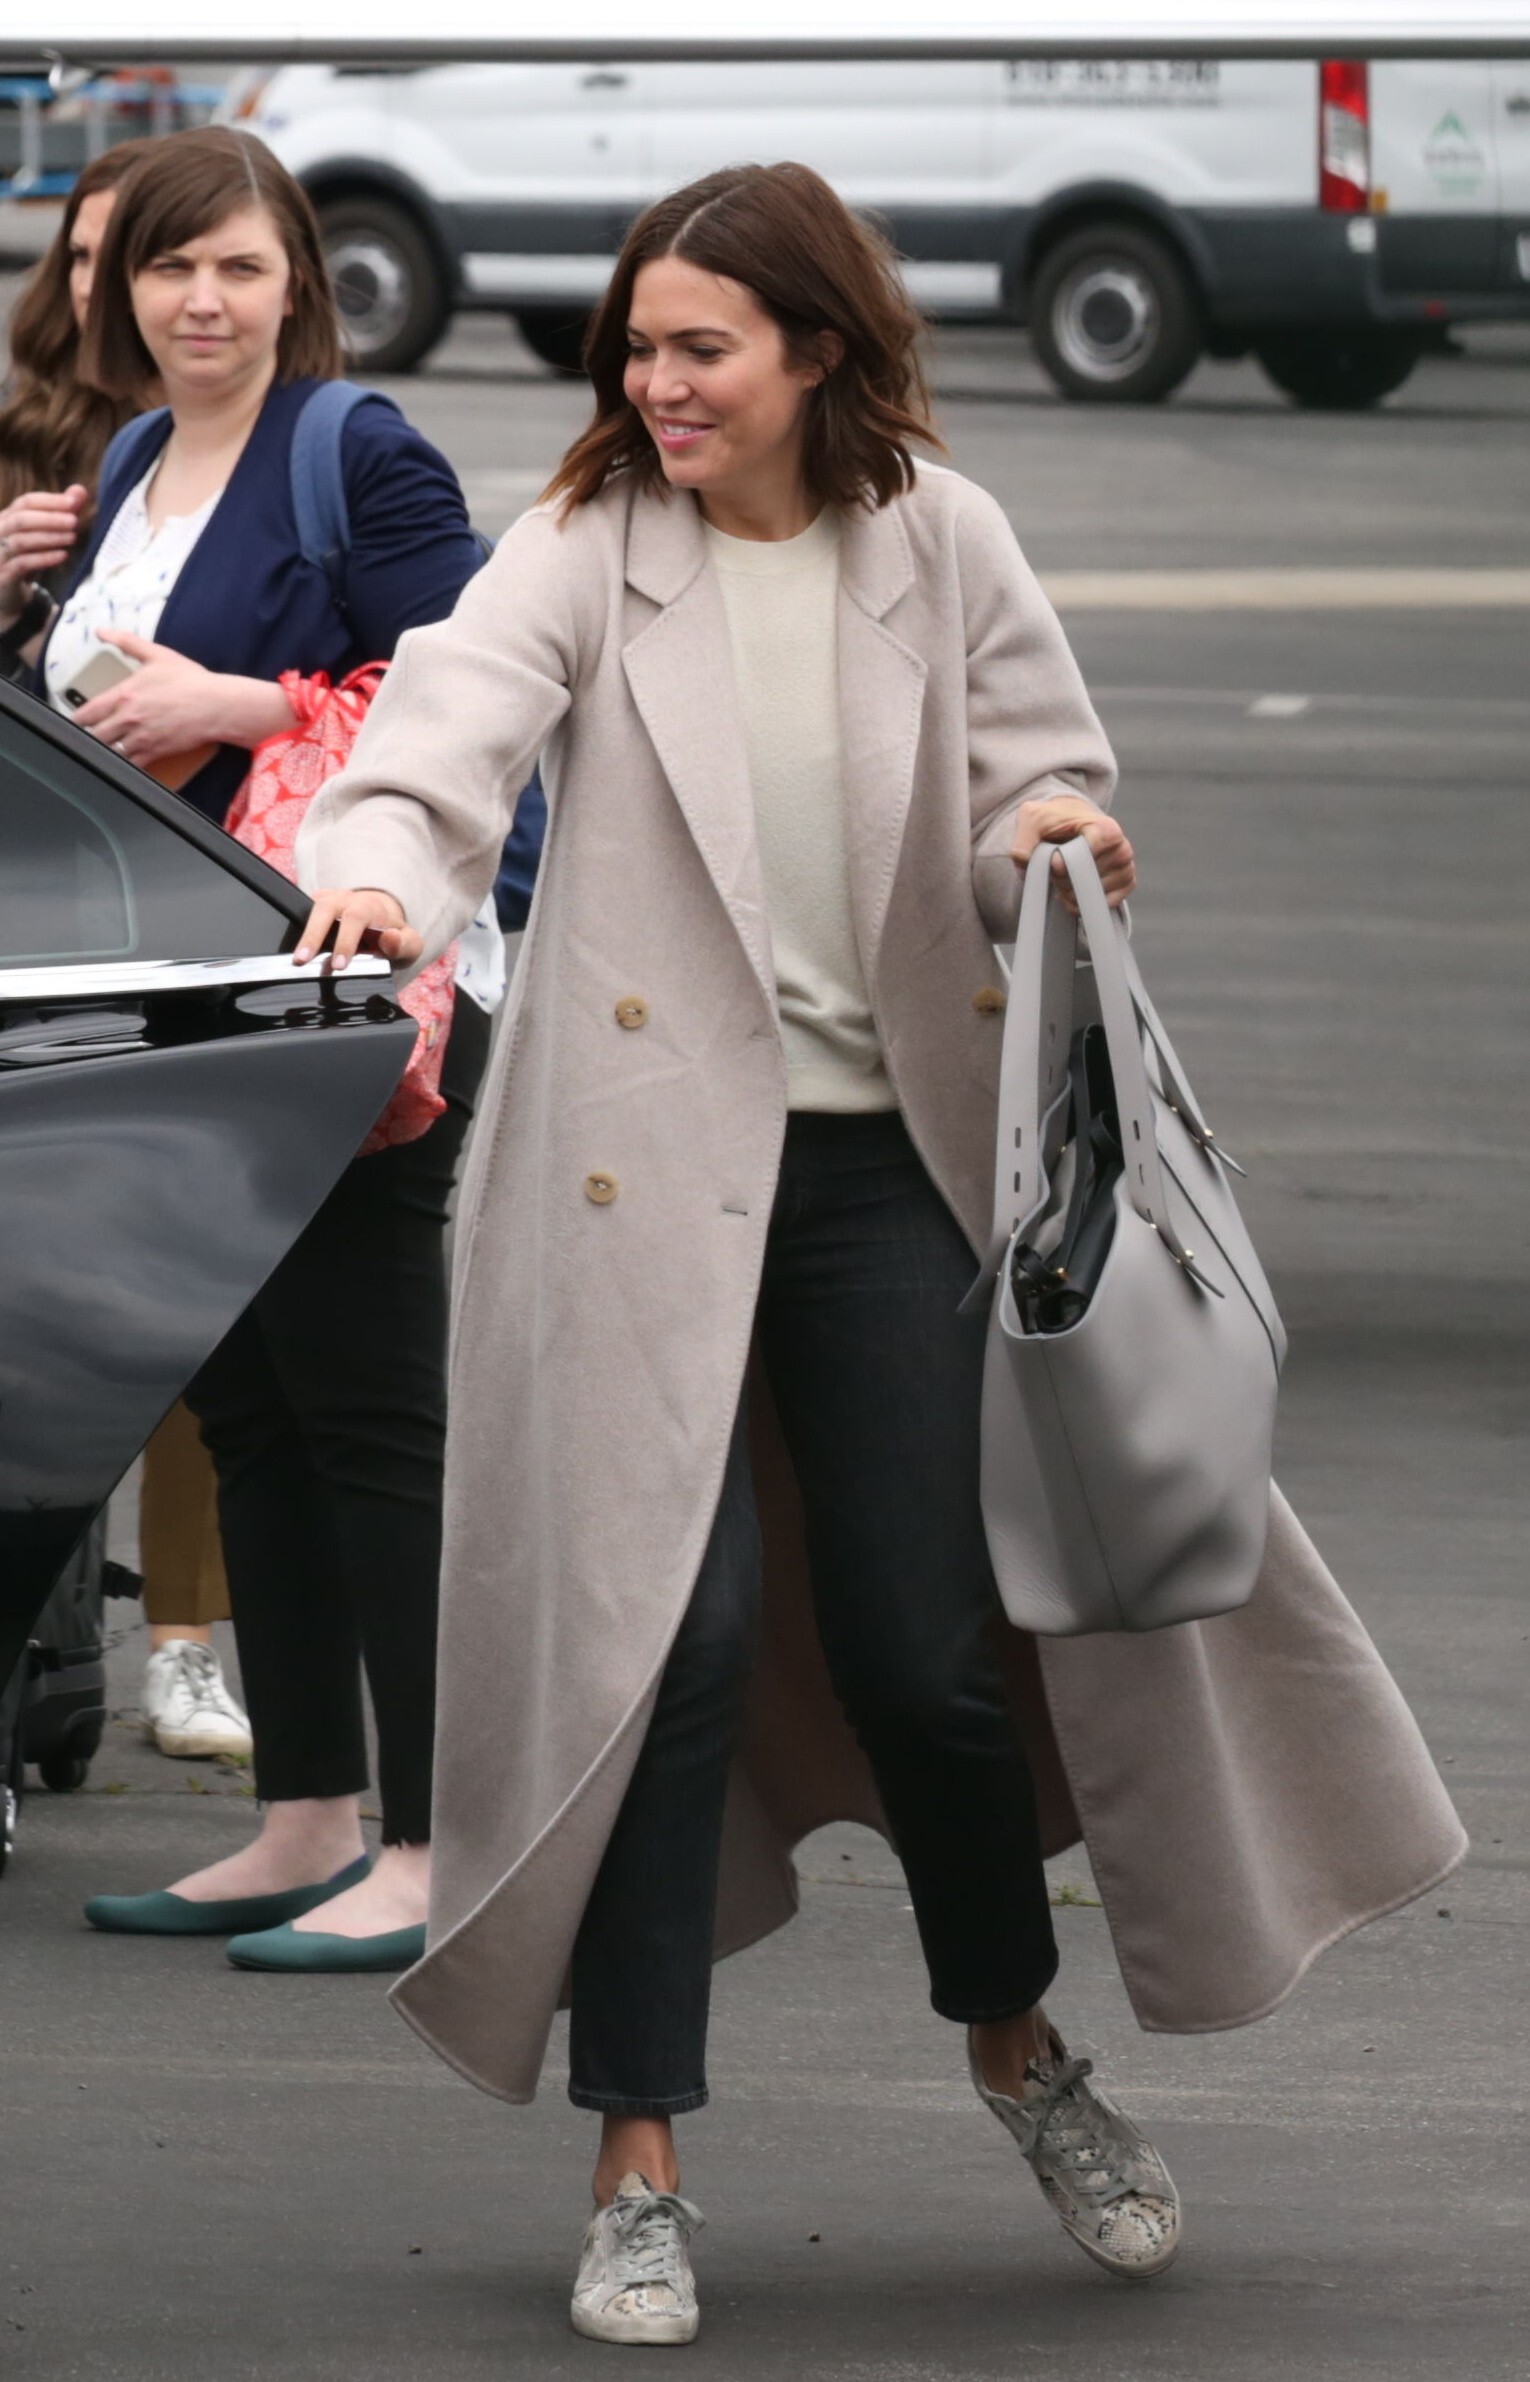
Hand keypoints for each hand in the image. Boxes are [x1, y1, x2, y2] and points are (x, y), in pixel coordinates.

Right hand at [0, 485, 86, 614]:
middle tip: (74, 521)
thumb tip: (80, 490)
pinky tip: (63, 555)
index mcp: (6, 518)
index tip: (74, 502)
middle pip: (21, 519)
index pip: (25, 502)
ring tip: (72, 537)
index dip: (50, 501)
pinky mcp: (3, 574)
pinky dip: (44, 558)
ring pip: (20, 541)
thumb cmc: (25, 558)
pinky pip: (22, 564)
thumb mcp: (42, 535)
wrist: (7, 594)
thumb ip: (61, 513)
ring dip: (49, 538)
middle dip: (49, 519)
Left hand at [73, 632, 291, 765]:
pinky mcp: (156, 752)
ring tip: (105, 748)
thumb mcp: (157, 654)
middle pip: (95, 735)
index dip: (77, 718)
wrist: (216, 705)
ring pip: (111, 751)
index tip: (77, 720)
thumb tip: (101, 631)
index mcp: (124, 694)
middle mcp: (128, 718)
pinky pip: (132, 764)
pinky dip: (125, 764)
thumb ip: (126, 641)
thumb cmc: (190, 680)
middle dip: (90, 736)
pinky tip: (124, 761)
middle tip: (89, 735)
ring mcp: (141, 738)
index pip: (88, 712)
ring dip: (106, 750)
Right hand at [294, 889, 423, 972]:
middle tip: (303, 960)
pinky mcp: (316, 906)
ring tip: (296, 959)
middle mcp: (347, 900)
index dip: (345, 941)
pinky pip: (303, 913)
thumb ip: (405, 944)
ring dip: (303, 935)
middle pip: (325, 909)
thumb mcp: (409, 944)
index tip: (338, 965)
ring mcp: (330, 901)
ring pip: (312, 909)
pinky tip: (292, 951)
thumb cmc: (394, 937)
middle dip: (314, 935)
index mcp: (371, 907)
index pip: (356, 918)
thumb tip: (390, 938)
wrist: (382, 923)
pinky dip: (297, 931)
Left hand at [1011, 795, 1135, 911]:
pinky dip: (1082, 903)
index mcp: (1105, 829)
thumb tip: (1026, 861)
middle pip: (1085, 881)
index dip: (1063, 866)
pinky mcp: (1126, 884)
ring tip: (1065, 874)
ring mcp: (1126, 868)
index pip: (1085, 859)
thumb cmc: (1052, 820)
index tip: (1053, 862)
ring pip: (1090, 896)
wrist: (1070, 822)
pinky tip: (1074, 888)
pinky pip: (1102, 906)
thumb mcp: (1031, 820)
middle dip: (1063, 879)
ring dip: (1070, 891)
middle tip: (1055, 866)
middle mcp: (1122, 848)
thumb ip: (1023, 841)